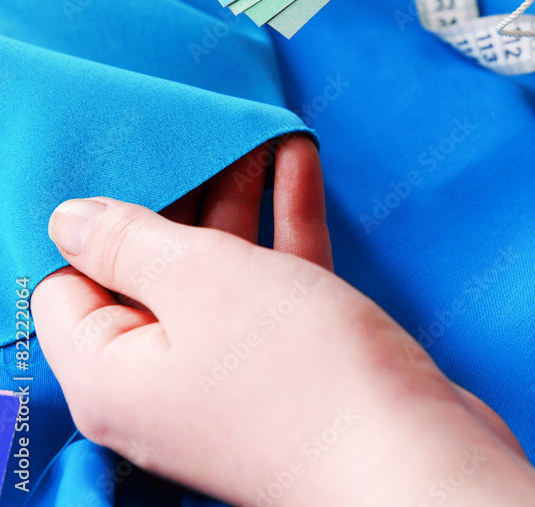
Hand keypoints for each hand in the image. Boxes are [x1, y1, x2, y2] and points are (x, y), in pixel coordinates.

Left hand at [32, 136, 534, 506]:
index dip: (93, 224)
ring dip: (240, 194)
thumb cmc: (298, 375)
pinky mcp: (288, 361)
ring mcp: (228, 370)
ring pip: (220, 266)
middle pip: (151, 266)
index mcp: (112, 373)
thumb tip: (70, 219)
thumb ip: (129, 240)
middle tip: (197, 128)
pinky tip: (298, 159)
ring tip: (253, 128)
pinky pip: (273, 278)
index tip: (126, 160)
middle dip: (180, 192)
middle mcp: (161, 376)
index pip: (69, 283)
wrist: (413, 460)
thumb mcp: (198, 279)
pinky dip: (283, 220)